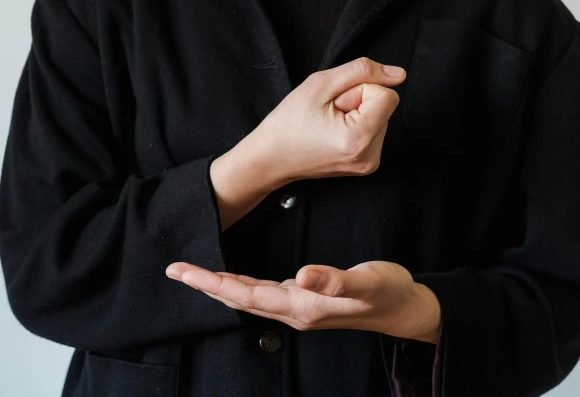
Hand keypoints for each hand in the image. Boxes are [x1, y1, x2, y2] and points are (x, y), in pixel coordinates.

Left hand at [165, 260, 441, 343]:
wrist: (404, 308)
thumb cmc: (388, 292)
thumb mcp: (367, 282)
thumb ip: (335, 279)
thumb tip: (300, 275)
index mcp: (303, 306)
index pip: (247, 295)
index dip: (213, 283)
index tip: (184, 271)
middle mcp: (296, 310)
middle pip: (239, 299)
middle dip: (205, 285)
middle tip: (175, 269)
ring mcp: (300, 308)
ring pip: (249, 299)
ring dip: (219, 287)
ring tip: (194, 274)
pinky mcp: (306, 301)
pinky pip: (262, 296)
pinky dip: (240, 287)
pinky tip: (235, 280)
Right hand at [247, 56, 406, 184]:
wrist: (270, 158)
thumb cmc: (287, 124)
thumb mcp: (319, 84)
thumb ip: (362, 71)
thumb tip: (398, 74)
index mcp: (358, 139)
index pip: (387, 95)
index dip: (360, 90)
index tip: (336, 103)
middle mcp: (369, 156)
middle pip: (384, 106)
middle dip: (358, 101)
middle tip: (328, 114)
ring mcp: (369, 163)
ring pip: (380, 116)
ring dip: (356, 113)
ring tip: (328, 124)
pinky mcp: (367, 163)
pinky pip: (374, 129)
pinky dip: (356, 124)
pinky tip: (333, 132)